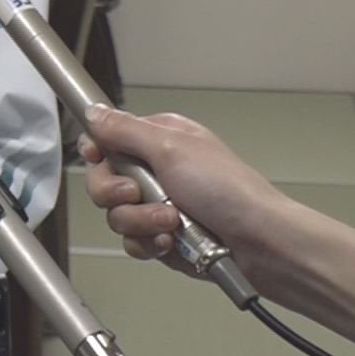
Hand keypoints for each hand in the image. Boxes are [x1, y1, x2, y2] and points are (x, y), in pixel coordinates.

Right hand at [79, 105, 293, 283]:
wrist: (261, 243)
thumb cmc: (228, 190)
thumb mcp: (171, 149)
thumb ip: (125, 131)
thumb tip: (93, 112)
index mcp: (159, 140)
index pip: (107, 139)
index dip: (97, 152)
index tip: (98, 159)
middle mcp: (157, 171)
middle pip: (104, 180)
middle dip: (117, 193)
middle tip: (138, 194)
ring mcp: (159, 206)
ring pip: (117, 215)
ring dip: (140, 221)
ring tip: (171, 223)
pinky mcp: (163, 238)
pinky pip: (134, 242)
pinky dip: (149, 244)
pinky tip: (171, 242)